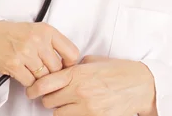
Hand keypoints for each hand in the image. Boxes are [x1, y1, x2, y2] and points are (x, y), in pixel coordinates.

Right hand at [0, 20, 79, 87]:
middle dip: (52, 73)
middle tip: (45, 71)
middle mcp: (37, 40)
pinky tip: (24, 73)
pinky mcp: (14, 65)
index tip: (64, 66)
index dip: (69, 64)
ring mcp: (25, 53)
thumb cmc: (14, 34)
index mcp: (46, 30)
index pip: (72, 52)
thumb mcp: (37, 30)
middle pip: (57, 68)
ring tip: (32, 71)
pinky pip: (30, 82)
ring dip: (39, 78)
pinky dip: (28, 82)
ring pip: (44, 77)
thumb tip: (70, 63)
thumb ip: (53, 42)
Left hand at [25, 55, 155, 115]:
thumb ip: (75, 66)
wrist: (140, 85)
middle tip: (54, 96)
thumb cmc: (118, 71)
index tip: (31, 91)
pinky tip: (78, 110)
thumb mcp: (93, 61)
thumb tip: (62, 70)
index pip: (44, 83)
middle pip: (49, 101)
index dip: (33, 89)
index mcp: (76, 73)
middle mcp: (79, 91)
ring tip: (69, 104)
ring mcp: (87, 108)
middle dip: (49, 98)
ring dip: (61, 110)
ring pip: (59, 114)